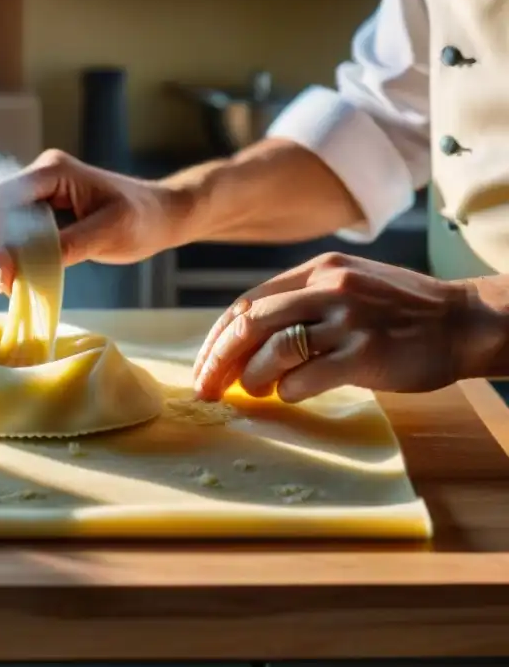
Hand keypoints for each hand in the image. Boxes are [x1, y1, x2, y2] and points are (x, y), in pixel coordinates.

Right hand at [0, 149, 189, 293]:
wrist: (159, 214)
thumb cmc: (143, 219)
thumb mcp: (111, 232)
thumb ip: (71, 245)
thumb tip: (28, 266)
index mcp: (52, 171)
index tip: (3, 274)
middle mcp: (34, 177)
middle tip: (2, 285)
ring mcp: (31, 194)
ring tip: (4, 285)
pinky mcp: (32, 213)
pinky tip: (9, 278)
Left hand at [191, 253, 472, 402]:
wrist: (463, 322)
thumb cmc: (398, 313)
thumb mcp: (346, 287)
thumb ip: (300, 304)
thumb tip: (243, 343)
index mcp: (317, 270)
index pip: (246, 303)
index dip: (216, 338)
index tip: (203, 366)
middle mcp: (328, 287)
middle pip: (249, 324)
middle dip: (217, 360)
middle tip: (206, 389)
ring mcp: (347, 319)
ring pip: (273, 349)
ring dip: (251, 378)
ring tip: (253, 392)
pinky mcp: (365, 353)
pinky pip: (306, 377)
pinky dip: (287, 391)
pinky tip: (290, 395)